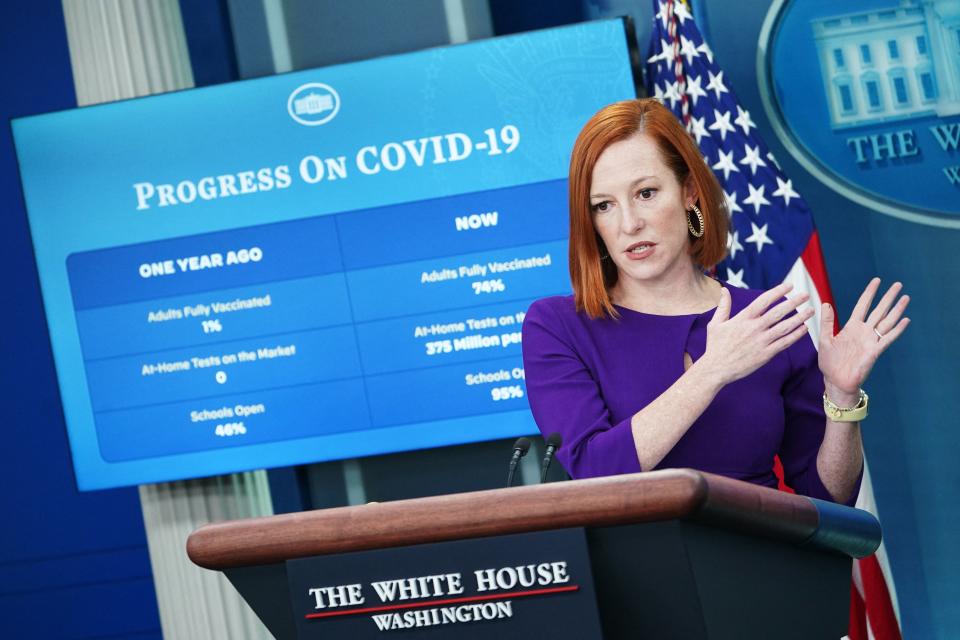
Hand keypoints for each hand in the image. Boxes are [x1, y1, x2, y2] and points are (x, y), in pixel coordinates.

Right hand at [697, 283, 814, 386]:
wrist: (716, 369)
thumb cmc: (715, 346)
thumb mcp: (716, 324)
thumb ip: (723, 306)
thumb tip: (723, 290)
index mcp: (742, 319)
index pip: (764, 301)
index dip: (778, 292)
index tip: (789, 286)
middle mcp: (754, 328)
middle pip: (778, 312)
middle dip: (794, 302)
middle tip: (806, 295)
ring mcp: (761, 341)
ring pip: (784, 327)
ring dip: (799, 318)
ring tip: (810, 310)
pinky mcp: (765, 354)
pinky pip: (784, 343)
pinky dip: (795, 335)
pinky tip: (804, 329)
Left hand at [818, 278, 909, 404]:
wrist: (836, 381)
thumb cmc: (830, 362)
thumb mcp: (825, 339)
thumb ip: (827, 321)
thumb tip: (826, 303)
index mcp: (851, 327)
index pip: (863, 305)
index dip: (869, 293)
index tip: (877, 281)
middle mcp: (863, 331)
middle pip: (879, 310)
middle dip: (888, 297)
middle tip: (898, 284)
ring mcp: (870, 340)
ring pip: (886, 321)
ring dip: (896, 310)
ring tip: (905, 298)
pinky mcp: (874, 351)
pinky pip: (887, 338)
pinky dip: (897, 329)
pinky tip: (905, 320)